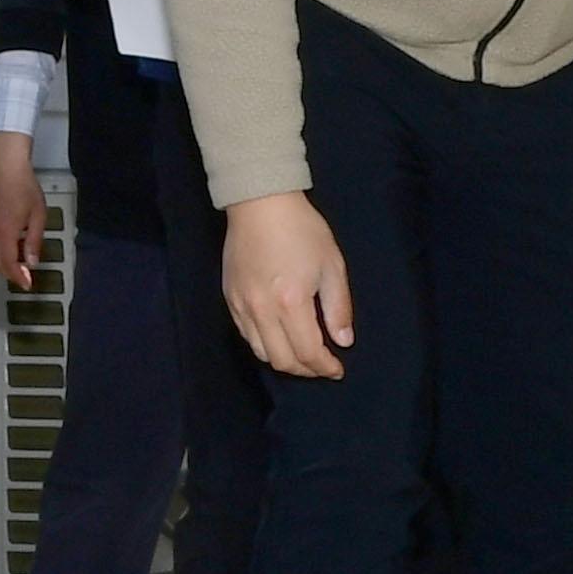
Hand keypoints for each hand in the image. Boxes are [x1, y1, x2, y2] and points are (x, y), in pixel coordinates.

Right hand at [0, 136, 48, 288]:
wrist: (8, 170)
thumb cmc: (26, 190)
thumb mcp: (38, 216)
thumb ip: (34, 241)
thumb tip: (32, 262)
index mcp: (6, 233)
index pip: (9, 263)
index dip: (18, 276)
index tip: (28, 285)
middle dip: (10, 274)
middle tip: (24, 279)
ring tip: (8, 275)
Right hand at [222, 190, 349, 377]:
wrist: (260, 203)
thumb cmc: (302, 229)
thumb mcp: (332, 265)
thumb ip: (338, 307)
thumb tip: (343, 341)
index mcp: (291, 302)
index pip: (308, 352)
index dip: (325, 367)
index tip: (338, 369)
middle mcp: (262, 310)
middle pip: (282, 361)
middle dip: (306, 370)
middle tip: (322, 366)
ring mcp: (242, 306)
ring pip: (261, 352)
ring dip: (284, 361)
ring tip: (302, 355)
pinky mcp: (229, 298)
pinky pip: (246, 335)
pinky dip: (265, 345)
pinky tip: (280, 337)